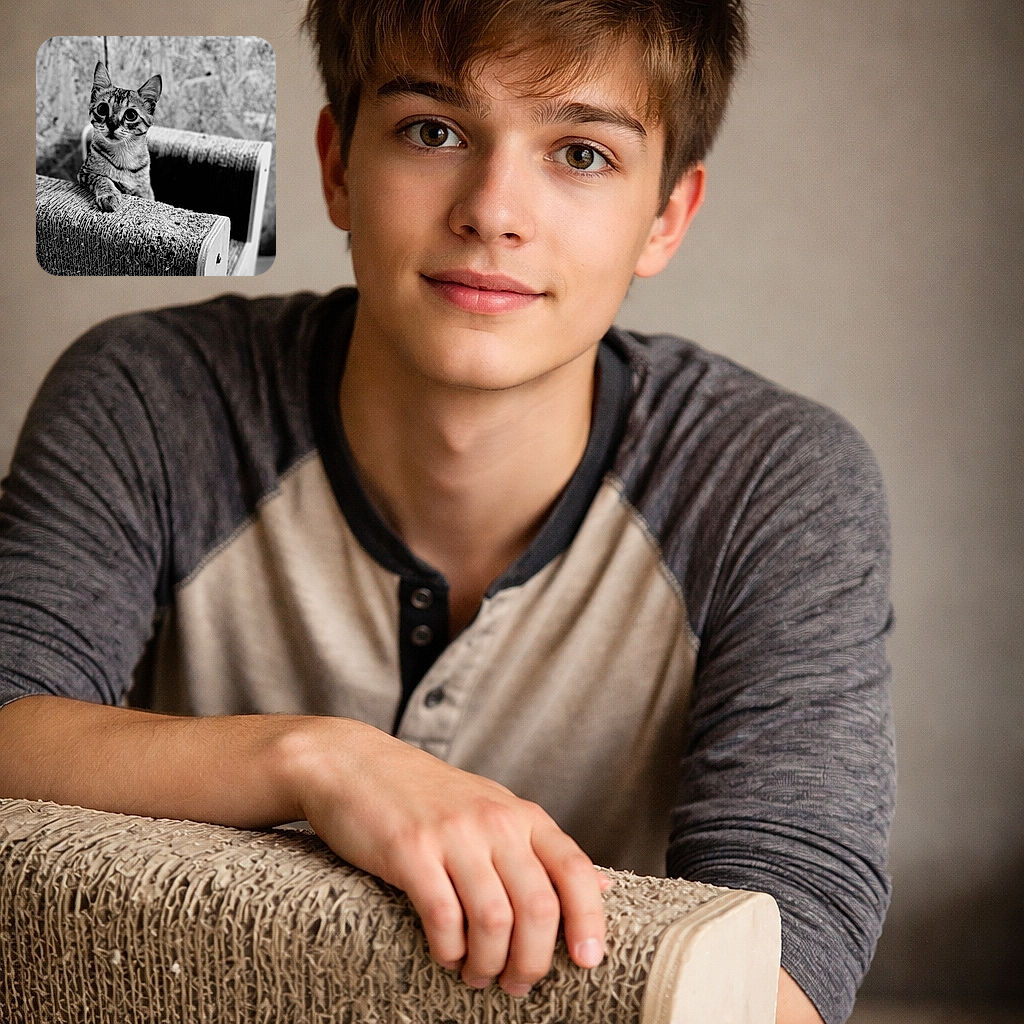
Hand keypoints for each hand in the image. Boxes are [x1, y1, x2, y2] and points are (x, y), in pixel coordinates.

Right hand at [284, 718, 607, 996]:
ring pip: (495, 920)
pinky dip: (449, 950)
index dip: (589, 921)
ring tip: (478, 976)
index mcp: (521, 814)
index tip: (588, 962)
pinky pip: (444, 917)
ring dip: (490, 964)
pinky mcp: (410, 850)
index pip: (574, 870)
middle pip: (538, 907)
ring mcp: (453, 834)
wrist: (354, 763)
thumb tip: (604, 888)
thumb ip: (543, 848)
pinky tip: (445, 954)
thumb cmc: (426, 796)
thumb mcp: (493, 809)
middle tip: (518, 985)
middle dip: (533, 961)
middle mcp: (494, 820)